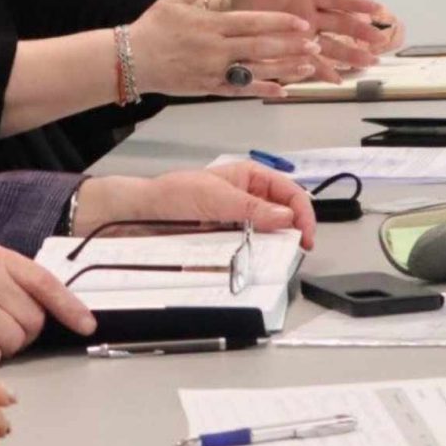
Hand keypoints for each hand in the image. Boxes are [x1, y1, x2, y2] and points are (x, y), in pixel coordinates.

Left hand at [75, 165, 316, 248]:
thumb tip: (286, 217)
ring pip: (266, 238)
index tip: (306, 236)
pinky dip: (249, 261)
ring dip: (270, 249)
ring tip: (271, 260)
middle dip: (290, 233)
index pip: (289, 193)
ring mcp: (237, 222)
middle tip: (294, 252)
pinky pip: (245, 252)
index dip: (303, 213)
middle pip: (282, 217)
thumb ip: (252, 208)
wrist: (139, 215)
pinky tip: (249, 266)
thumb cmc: (173, 194)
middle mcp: (247, 200)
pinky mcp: (225, 242)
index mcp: (251, 178)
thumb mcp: (216, 196)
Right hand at [128, 0, 322, 96]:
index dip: (279, 23)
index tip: (301, 23)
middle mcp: (215, 49)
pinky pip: (241, 91)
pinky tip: (283, 90)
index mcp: (211, 25)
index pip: (252, 23)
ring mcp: (213, 71)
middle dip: (290, 46)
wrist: (129, 61)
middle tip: (315, 44)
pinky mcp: (209, 88)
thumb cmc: (153, 28)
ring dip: (284, 69)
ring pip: (255, 71)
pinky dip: (263, 90)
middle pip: (259, 48)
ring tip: (309, 65)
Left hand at [228, 0, 398, 70]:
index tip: (375, 6)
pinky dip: (326, 72)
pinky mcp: (294, 53)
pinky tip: (340, 79)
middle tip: (378, 38)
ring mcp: (304, 37)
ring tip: (369, 62)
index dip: (356, 2)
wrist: (229, 18)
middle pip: (341, 24)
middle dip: (361, 32)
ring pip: (332, 46)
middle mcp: (310, 17)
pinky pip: (313, 64)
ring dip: (351, 54)